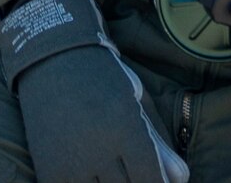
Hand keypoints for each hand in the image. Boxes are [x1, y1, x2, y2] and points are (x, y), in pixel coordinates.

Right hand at [0, 0, 189, 182]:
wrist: (49, 58)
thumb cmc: (100, 78)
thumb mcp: (134, 102)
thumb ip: (157, 144)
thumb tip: (182, 179)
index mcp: (125, 127)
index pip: (152, 179)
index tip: (157, 180)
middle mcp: (99, 148)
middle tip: (134, 171)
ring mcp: (71, 160)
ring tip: (111, 172)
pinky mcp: (48, 168)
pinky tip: (90, 176)